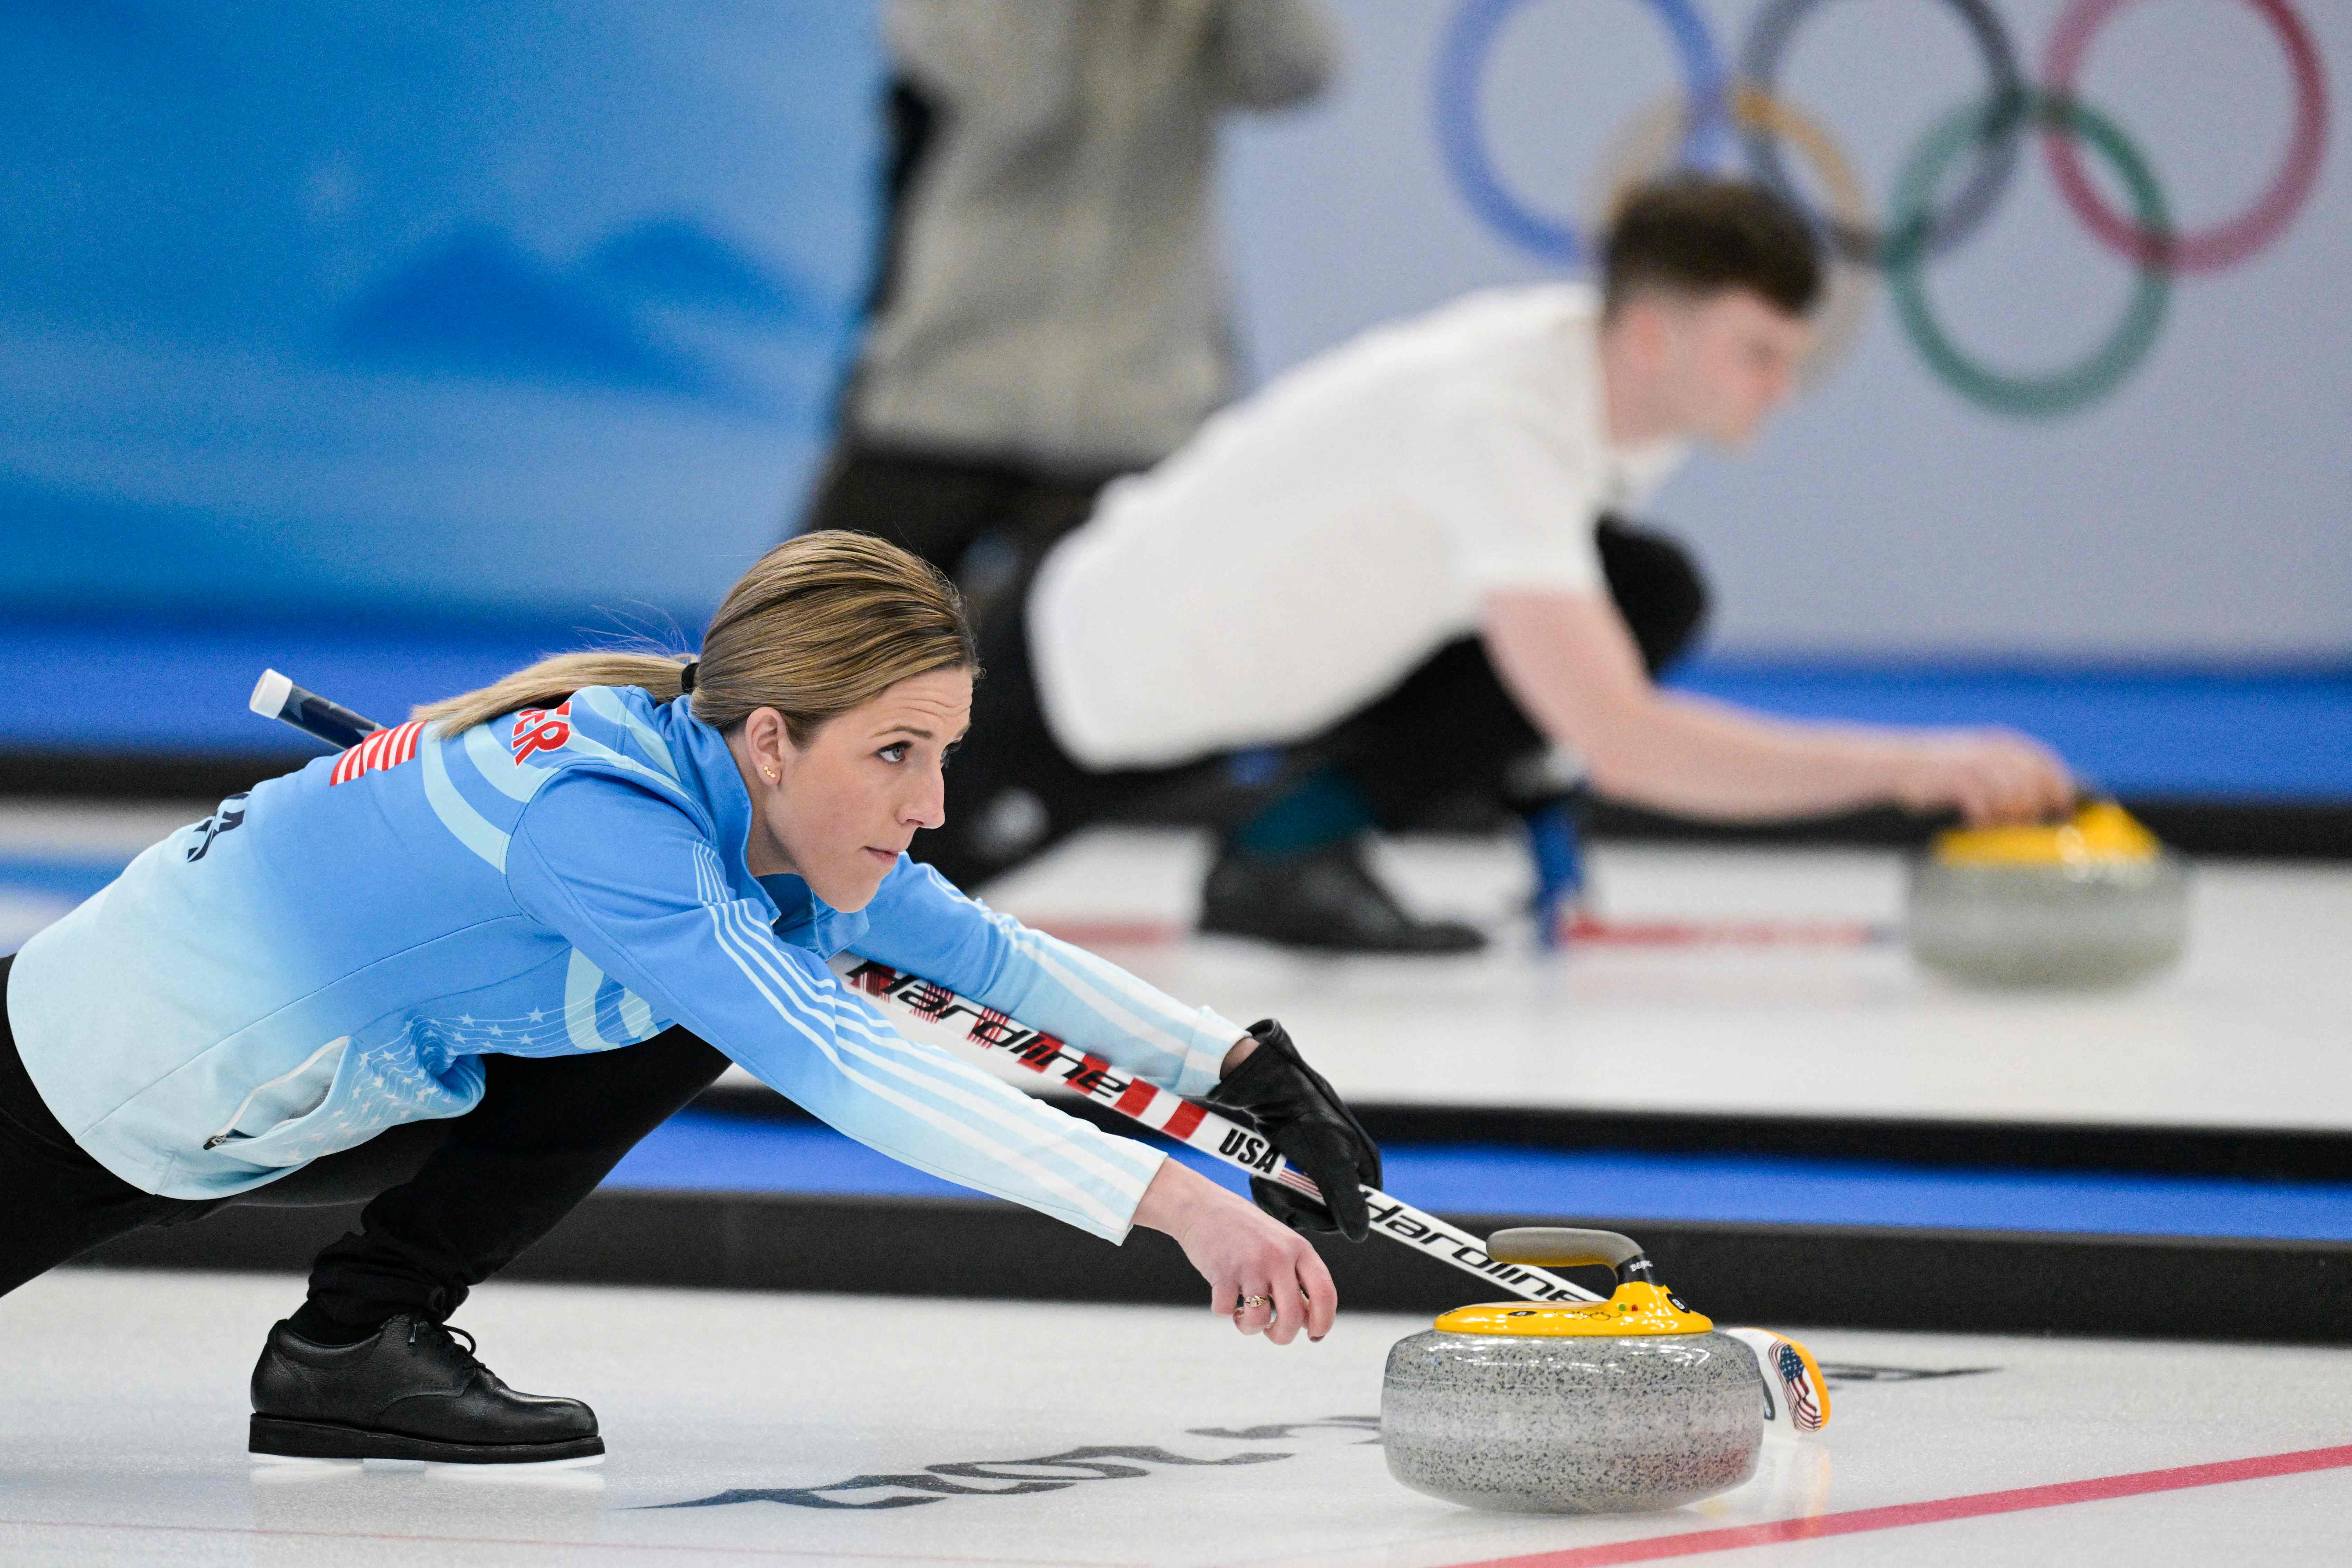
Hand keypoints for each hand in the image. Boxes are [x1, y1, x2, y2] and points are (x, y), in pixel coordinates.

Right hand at [1132, 1159, 1337, 1342]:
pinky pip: (1226, 1311)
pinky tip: (1224, 1295)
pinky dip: (1224, 1311)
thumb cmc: (1244, 1230)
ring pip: (1259, 1320)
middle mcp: (1278, 1257)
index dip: (1324, 1322)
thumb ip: (1297, 1276)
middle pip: (1293, 1317)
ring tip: (1243, 1313)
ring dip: (1250, 1327)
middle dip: (1282, 1336)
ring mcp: (1250, 1265)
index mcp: (1298, 1249)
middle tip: (1271, 1333)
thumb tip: (1311, 1322)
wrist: (1202, 1206)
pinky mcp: (1223, 1272)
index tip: (1314, 1335)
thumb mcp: (1280, 1244)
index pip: (1325, 1293)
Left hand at [1205, 1020, 1382, 1240]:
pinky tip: (1260, 1176)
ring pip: (1300, 1203)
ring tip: (1266, 1180)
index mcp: (1364, 1166)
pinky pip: (1283, 1191)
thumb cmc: (1307, 1124)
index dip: (1334, 1219)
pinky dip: (1269, 1188)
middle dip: (1298, 1205)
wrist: (1270, 1091)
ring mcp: (1317, 1164)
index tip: (1308, 1215)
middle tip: (1280, 1192)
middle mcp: (1345, 1166)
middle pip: (1325, 1211)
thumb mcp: (1332, 1165)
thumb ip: (1348, 1203)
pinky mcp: (1293, 1161)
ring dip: (1280, 1196)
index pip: (1359, 1210)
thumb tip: (1360, 1234)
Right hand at [1891, 729, 2073, 825]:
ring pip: (2013, 794)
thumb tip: (2035, 797)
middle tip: (2028, 822)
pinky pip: (1985, 804)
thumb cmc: (1936, 772)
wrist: (1894, 765)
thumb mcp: (1973, 760)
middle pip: (2032, 780)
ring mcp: (1974, 764)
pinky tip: (1976, 823)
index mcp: (1998, 742)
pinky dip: (1985, 818)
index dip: (2058, 783)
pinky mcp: (1956, 781)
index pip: (2043, 760)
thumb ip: (2002, 770)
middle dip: (2036, 804)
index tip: (2063, 805)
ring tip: (1999, 824)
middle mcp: (1990, 750)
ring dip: (2012, 814)